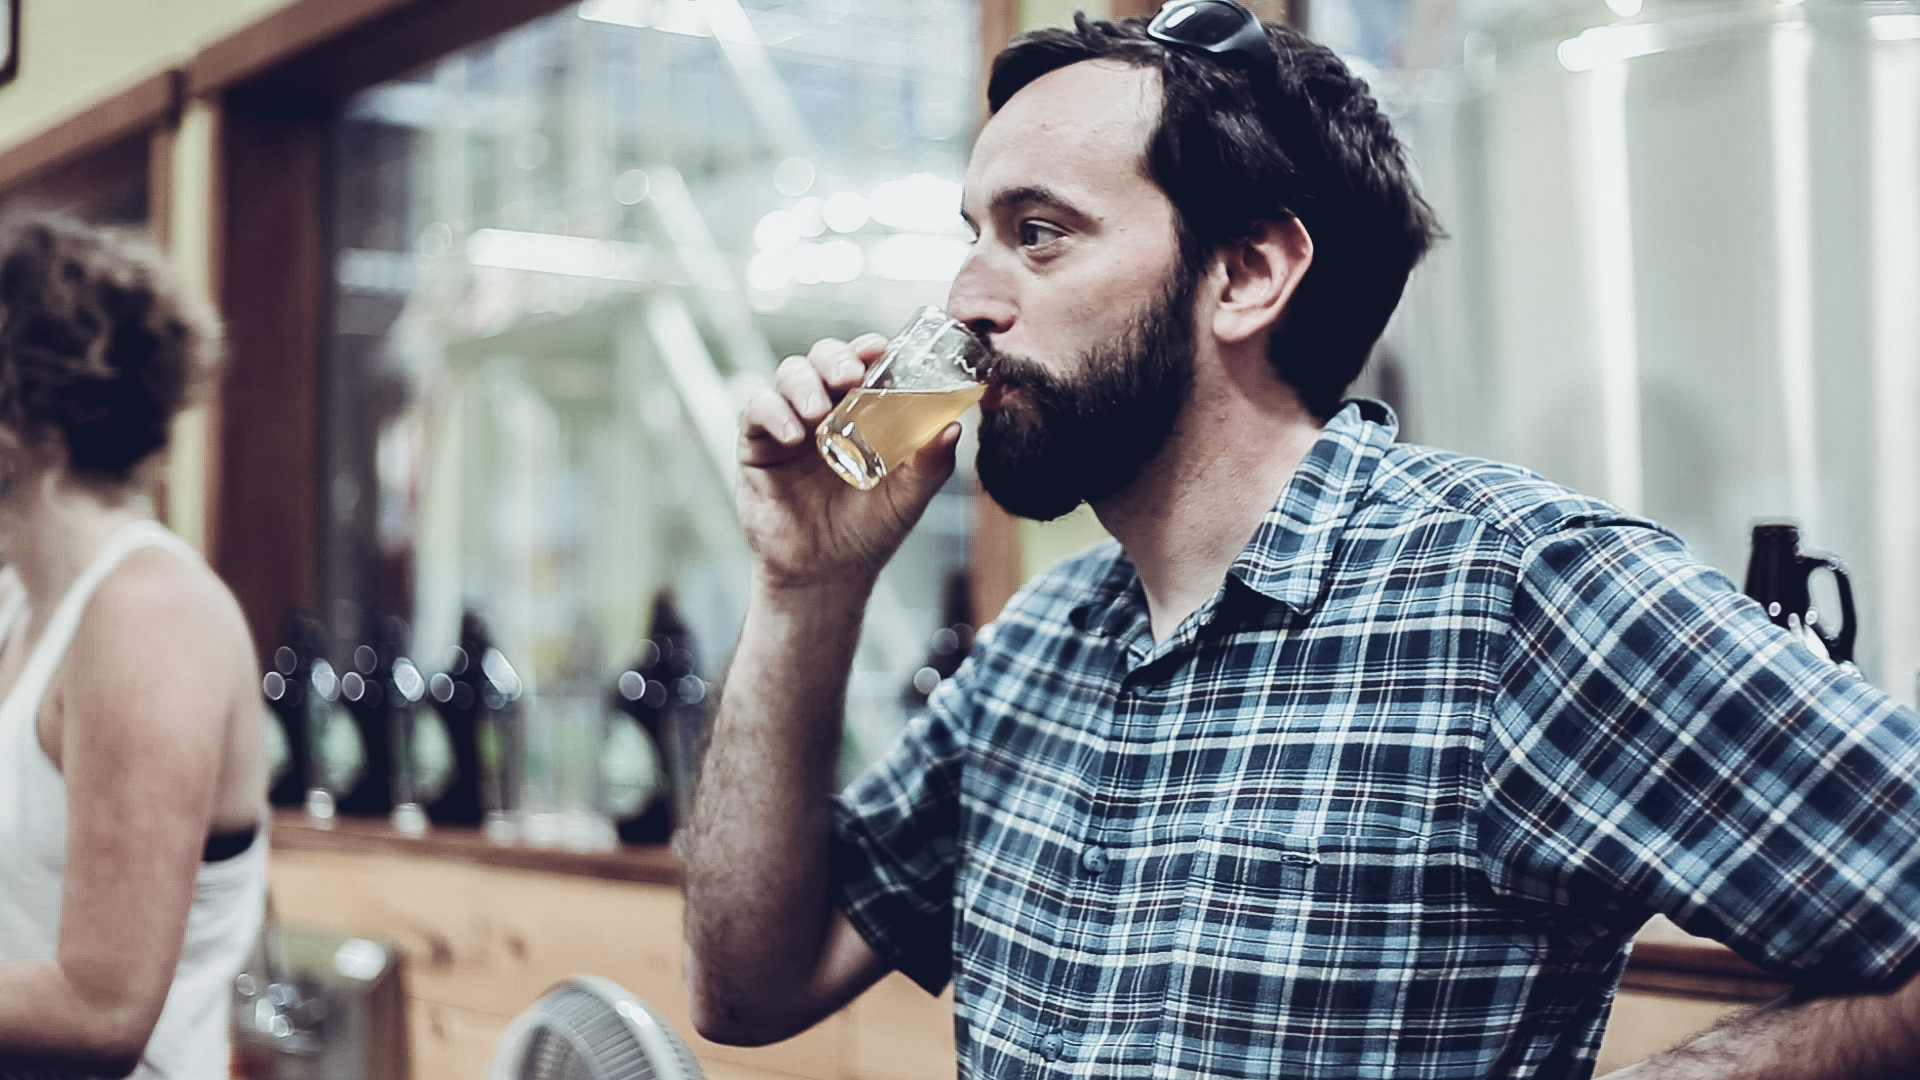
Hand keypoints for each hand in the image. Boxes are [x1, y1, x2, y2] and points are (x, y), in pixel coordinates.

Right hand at [737, 334, 960, 589]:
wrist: (826, 575)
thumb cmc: (869, 531)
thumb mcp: (908, 498)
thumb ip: (931, 464)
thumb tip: (953, 428)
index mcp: (864, 411)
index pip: (863, 363)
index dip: (869, 348)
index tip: (880, 349)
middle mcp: (826, 408)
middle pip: (822, 358)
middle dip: (835, 358)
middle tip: (850, 376)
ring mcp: (790, 423)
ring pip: (789, 374)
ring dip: (804, 383)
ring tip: (819, 411)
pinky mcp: (758, 444)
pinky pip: (757, 409)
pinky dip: (774, 412)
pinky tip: (794, 435)